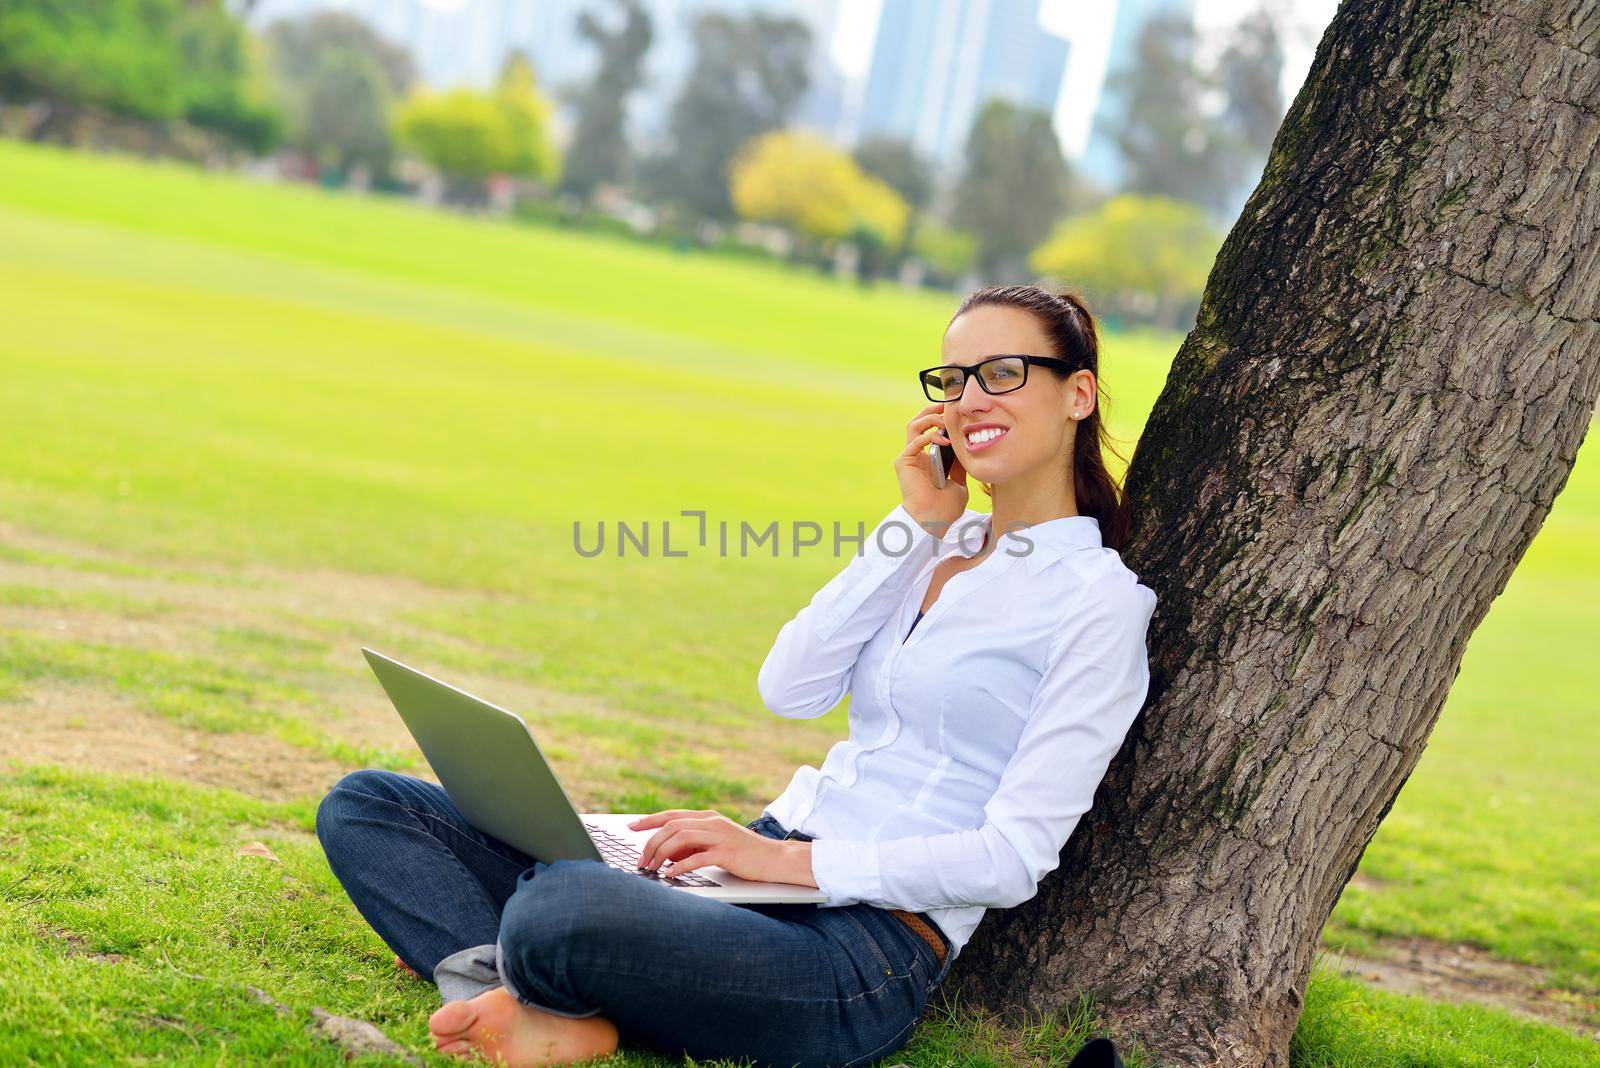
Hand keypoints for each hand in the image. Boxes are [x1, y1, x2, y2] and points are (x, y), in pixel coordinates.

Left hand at [627, 809, 811, 885]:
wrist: (775, 859)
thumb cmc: (744, 854)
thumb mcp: (716, 844)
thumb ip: (693, 844)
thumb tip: (666, 853)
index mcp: (708, 817)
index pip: (672, 815)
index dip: (649, 820)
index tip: (630, 827)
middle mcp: (712, 822)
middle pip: (672, 826)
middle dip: (651, 843)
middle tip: (640, 860)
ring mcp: (720, 836)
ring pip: (680, 838)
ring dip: (661, 854)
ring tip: (652, 869)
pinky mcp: (727, 853)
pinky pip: (697, 857)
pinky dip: (679, 866)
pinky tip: (671, 874)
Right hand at [895, 402, 968, 533]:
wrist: (933, 521)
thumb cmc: (945, 508)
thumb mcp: (960, 481)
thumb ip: (960, 464)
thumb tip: (968, 449)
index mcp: (927, 458)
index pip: (931, 429)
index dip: (941, 418)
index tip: (957, 412)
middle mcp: (916, 455)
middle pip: (919, 421)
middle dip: (933, 411)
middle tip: (948, 406)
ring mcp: (908, 457)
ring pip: (913, 425)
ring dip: (930, 418)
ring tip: (945, 420)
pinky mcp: (903, 462)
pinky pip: (915, 440)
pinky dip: (929, 436)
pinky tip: (943, 440)